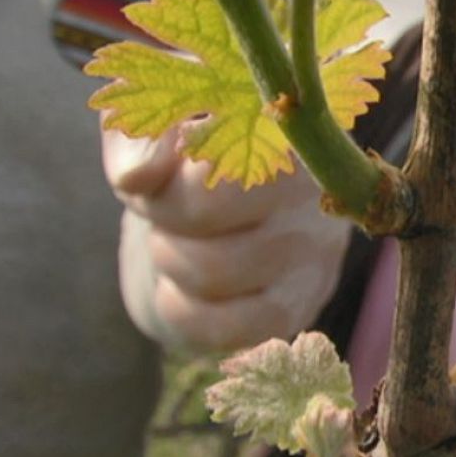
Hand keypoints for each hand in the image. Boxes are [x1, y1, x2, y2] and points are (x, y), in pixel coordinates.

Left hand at [106, 124, 350, 353]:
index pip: (216, 165)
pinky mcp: (302, 304)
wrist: (213, 204)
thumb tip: (137, 179)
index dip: (165, 181)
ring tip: (180, 242)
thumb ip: (137, 140)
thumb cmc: (180, 154)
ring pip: (212, 274)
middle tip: (166, 213)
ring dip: (170, 262)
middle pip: (204, 215)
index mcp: (285, 127)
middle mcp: (317, 186)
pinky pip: (228, 329)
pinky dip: (183, 312)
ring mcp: (318, 251)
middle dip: (161, 219)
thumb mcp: (151, 128)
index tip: (162, 175)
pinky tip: (182, 289)